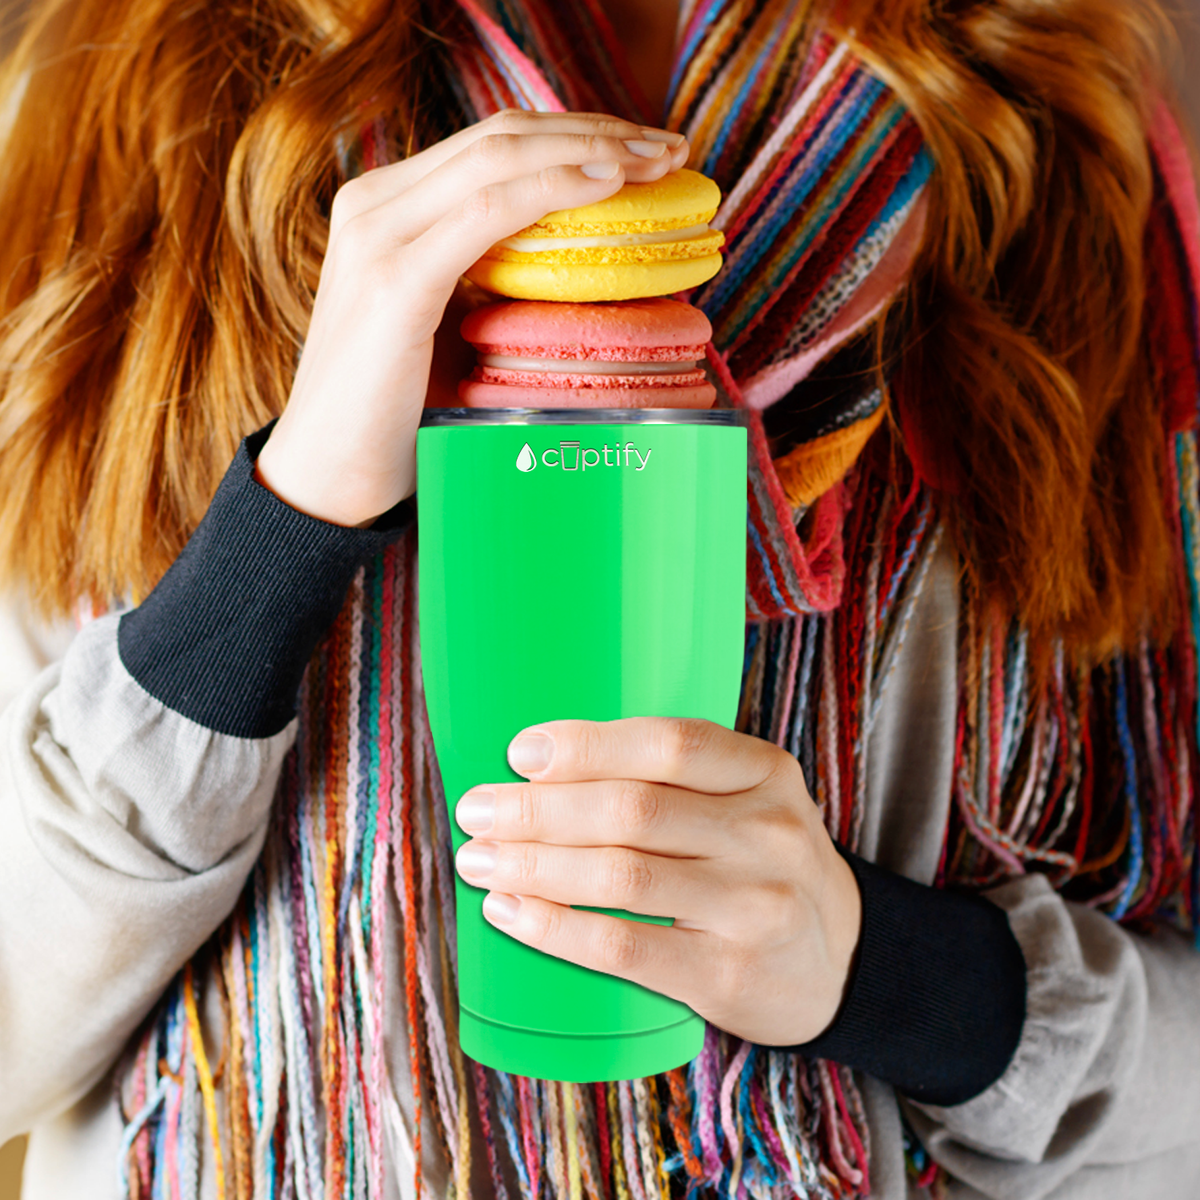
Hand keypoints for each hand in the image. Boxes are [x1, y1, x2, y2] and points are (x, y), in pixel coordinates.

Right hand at [255, 110, 688, 526]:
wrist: (329, 476)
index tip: (642, 148)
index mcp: (386, 208)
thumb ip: (489, 281)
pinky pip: (487, 213)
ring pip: (500, 158)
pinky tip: (606, 186)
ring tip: (657, 161)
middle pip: (503, 136)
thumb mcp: (446, 326)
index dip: (573, 134)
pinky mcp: (394, 281)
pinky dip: (552, 190)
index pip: (491, 144)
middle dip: (596, 130)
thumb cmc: (394, 413)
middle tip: (668, 147)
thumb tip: (576, 266)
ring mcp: (378, 235)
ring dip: (590, 151)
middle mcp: (374, 204)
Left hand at [453, 718, 862, 1045]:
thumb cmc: (761, 862)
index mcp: (765, 772)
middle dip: (538, 809)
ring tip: (478, 859)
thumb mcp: (746, 798)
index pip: (670, 743)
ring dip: (534, 865)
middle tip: (476, 809)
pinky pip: (624, 947)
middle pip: (632, 809)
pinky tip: (510, 912)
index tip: (520, 752)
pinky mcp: (727, 974)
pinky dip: (556, 928)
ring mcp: (753, 907)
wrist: (841, 959)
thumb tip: (540, 764)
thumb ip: (672, 776)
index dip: (587, 744)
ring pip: (621, 876)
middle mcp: (767, 833)